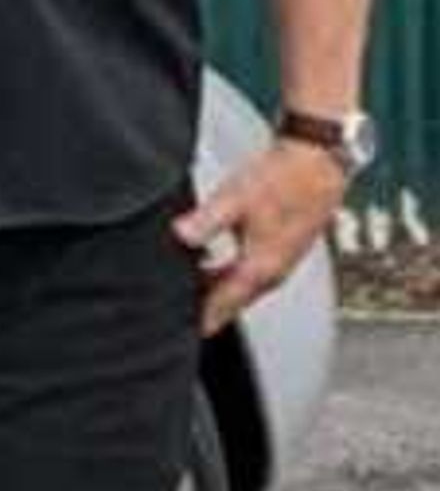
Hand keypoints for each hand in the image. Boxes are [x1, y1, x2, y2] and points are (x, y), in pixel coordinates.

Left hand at [174, 139, 347, 334]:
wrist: (318, 162)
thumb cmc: (282, 178)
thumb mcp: (235, 199)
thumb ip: (206, 221)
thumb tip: (179, 237)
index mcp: (261, 268)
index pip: (223, 307)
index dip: (199, 319)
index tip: (177, 328)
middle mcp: (273, 272)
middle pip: (230, 301)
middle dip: (203, 306)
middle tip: (172, 307)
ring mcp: (280, 262)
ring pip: (240, 287)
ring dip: (214, 289)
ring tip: (184, 284)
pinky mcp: (281, 249)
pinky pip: (249, 273)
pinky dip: (227, 273)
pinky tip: (208, 259)